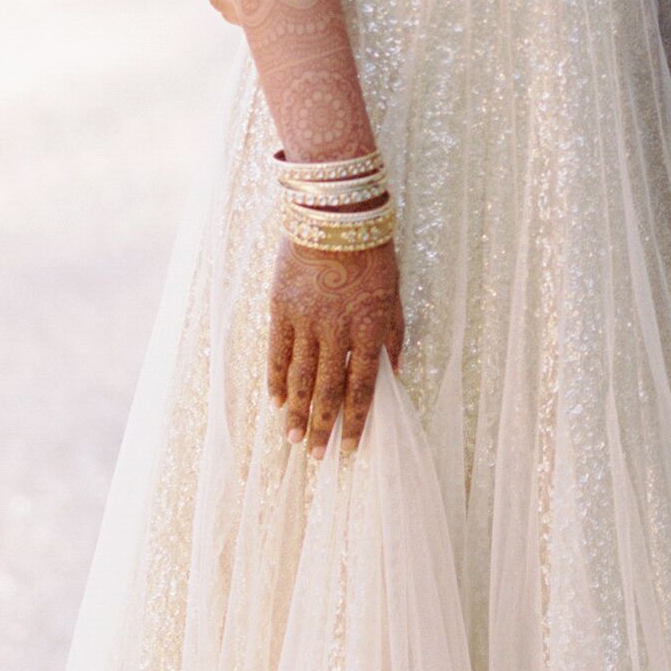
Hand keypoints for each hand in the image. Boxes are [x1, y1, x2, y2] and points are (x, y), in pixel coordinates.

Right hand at [268, 235, 404, 457]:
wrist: (335, 215)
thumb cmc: (372, 253)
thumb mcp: (393, 294)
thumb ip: (393, 335)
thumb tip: (394, 374)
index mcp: (370, 328)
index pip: (363, 387)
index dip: (356, 420)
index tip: (350, 447)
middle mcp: (337, 330)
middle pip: (328, 389)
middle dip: (323, 426)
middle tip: (318, 456)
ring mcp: (306, 319)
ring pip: (301, 376)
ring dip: (297, 411)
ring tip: (293, 438)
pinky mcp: (281, 307)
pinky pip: (277, 351)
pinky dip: (277, 378)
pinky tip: (276, 401)